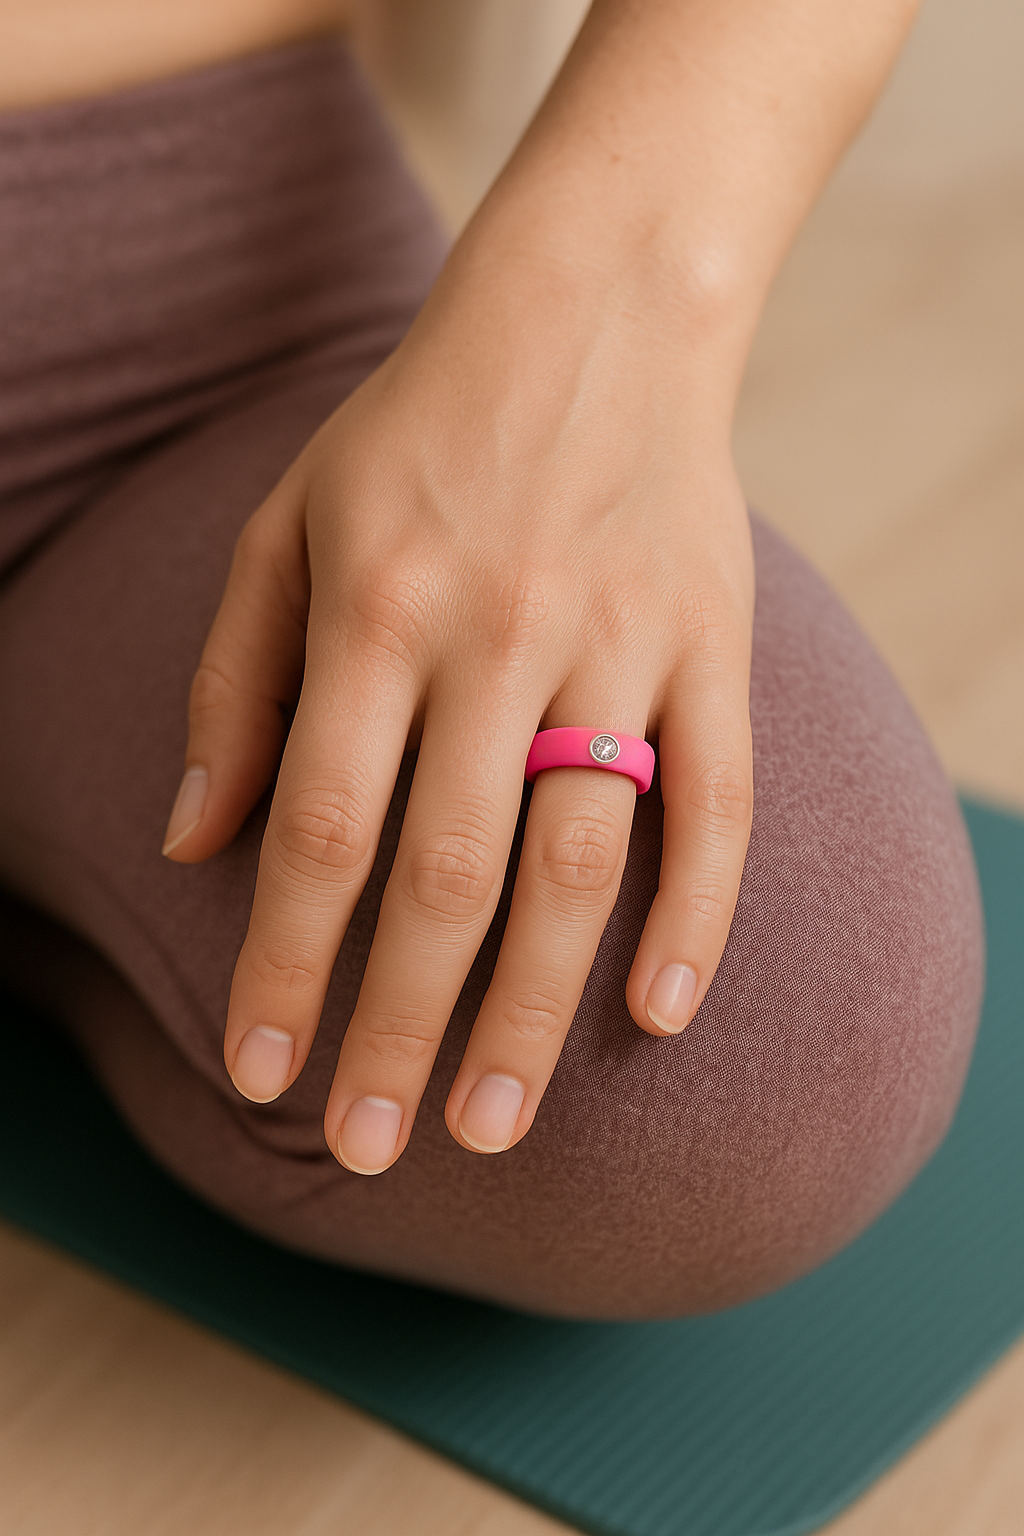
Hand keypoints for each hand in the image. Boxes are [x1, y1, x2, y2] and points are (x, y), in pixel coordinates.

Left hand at [162, 241, 754, 1173]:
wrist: (598, 312)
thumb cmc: (417, 428)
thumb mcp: (286, 526)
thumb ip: (233, 687)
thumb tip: (195, 849)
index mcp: (379, 610)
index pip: (324, 833)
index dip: (286, 969)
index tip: (257, 1080)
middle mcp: (499, 638)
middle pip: (445, 877)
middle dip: (398, 1028)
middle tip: (368, 1148)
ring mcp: (618, 646)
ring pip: (579, 862)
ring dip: (530, 1010)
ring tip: (486, 1127)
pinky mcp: (712, 646)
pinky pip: (718, 801)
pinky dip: (695, 915)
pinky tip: (654, 1017)